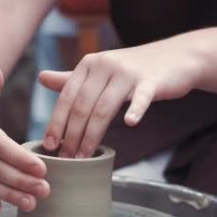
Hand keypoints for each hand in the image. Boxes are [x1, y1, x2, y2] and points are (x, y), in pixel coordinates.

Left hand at [40, 38, 203, 157]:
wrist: (176, 57)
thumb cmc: (133, 70)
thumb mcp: (100, 71)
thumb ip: (72, 78)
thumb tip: (41, 78)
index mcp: (89, 64)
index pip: (67, 97)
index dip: (56, 122)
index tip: (48, 146)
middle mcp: (105, 65)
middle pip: (83, 106)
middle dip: (71, 135)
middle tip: (67, 158)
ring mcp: (129, 72)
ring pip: (104, 108)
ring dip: (92, 136)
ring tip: (85, 157)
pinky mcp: (152, 81)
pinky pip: (141, 98)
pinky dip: (135, 110)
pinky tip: (130, 124)